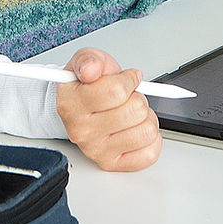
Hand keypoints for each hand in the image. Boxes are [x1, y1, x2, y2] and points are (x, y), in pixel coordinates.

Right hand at [55, 48, 161, 171]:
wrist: (79, 106)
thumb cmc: (86, 85)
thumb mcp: (86, 61)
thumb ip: (89, 60)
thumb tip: (91, 69)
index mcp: (71, 105)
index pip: (117, 91)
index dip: (129, 79)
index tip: (127, 78)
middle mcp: (81, 131)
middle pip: (135, 111)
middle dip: (137, 98)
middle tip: (126, 98)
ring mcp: (96, 150)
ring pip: (147, 131)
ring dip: (145, 118)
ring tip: (131, 113)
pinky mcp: (111, 163)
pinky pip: (149, 153)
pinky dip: (151, 140)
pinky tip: (136, 129)